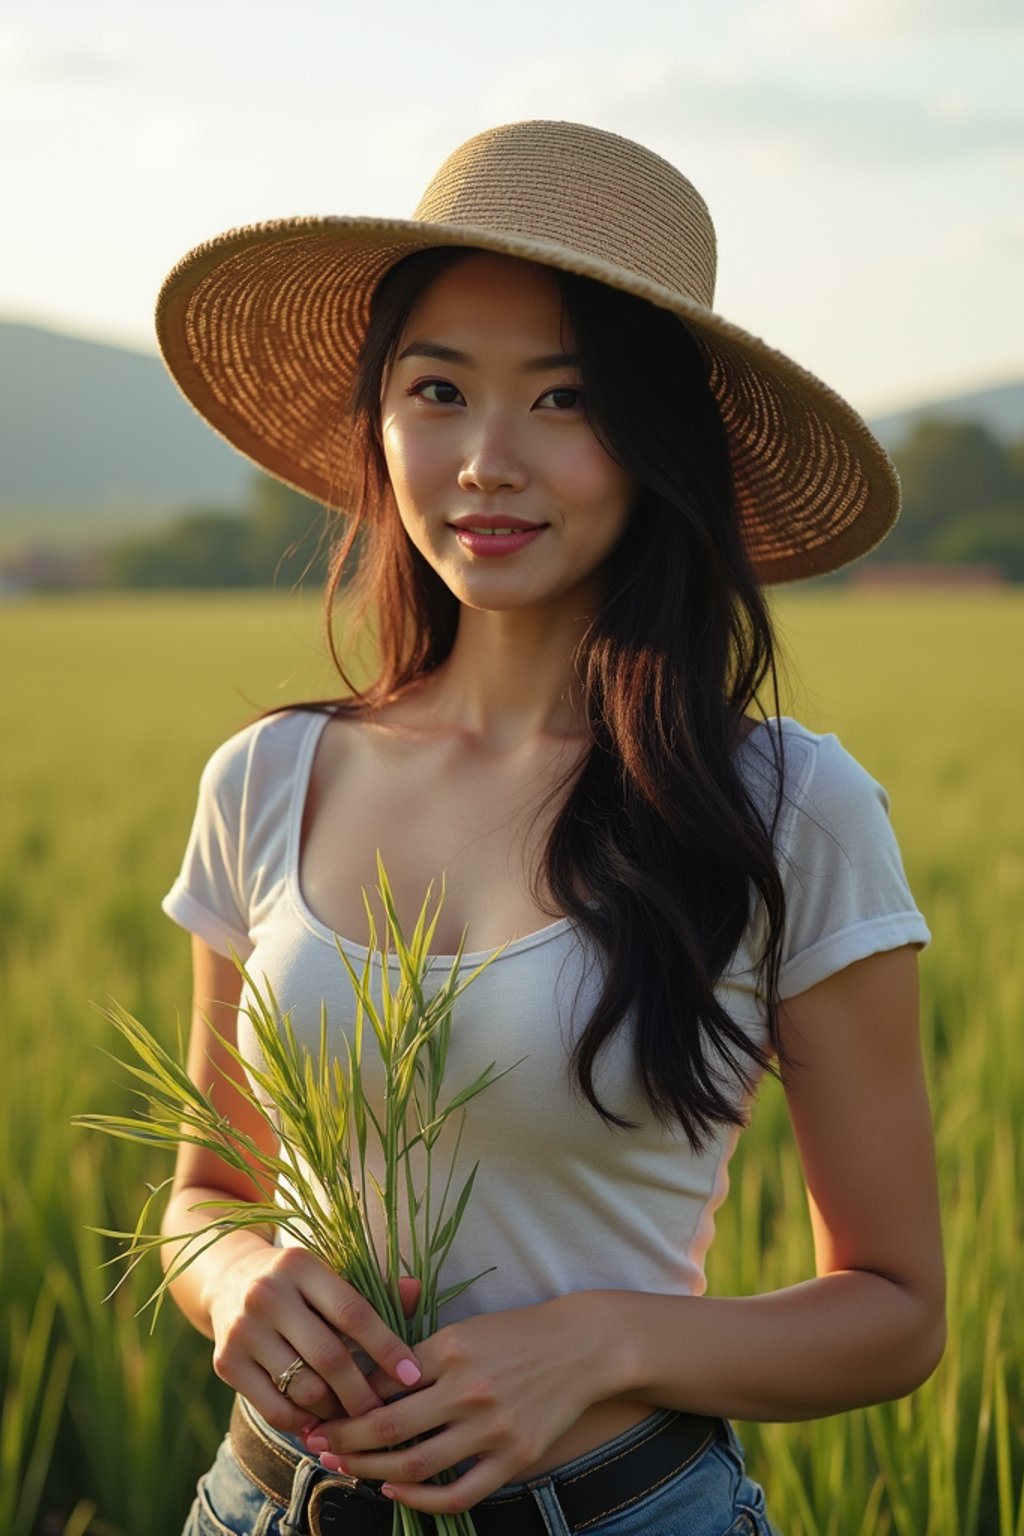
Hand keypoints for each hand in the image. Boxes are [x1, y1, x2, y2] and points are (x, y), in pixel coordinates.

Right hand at [205, 1239, 422, 1434]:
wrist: (230, 1281)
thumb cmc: (298, 1284)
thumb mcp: (330, 1276)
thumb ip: (373, 1289)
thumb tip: (416, 1292)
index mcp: (301, 1266)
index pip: (353, 1312)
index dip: (386, 1347)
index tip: (412, 1375)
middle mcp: (267, 1293)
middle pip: (329, 1357)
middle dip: (363, 1393)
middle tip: (384, 1413)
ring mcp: (243, 1329)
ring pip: (303, 1388)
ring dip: (334, 1411)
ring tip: (351, 1416)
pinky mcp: (225, 1362)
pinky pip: (274, 1408)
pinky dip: (302, 1422)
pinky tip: (319, 1422)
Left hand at [306, 1296, 609, 1512]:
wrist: (580, 1347)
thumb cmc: (514, 1334)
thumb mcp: (463, 1331)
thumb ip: (418, 1357)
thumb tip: (362, 1385)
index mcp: (452, 1349)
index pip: (383, 1384)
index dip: (344, 1404)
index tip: (319, 1413)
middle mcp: (470, 1388)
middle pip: (388, 1429)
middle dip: (345, 1442)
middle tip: (318, 1446)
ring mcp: (494, 1427)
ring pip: (416, 1465)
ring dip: (371, 1472)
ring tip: (346, 1469)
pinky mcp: (516, 1457)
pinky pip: (459, 1493)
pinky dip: (420, 1499)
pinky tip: (395, 1490)